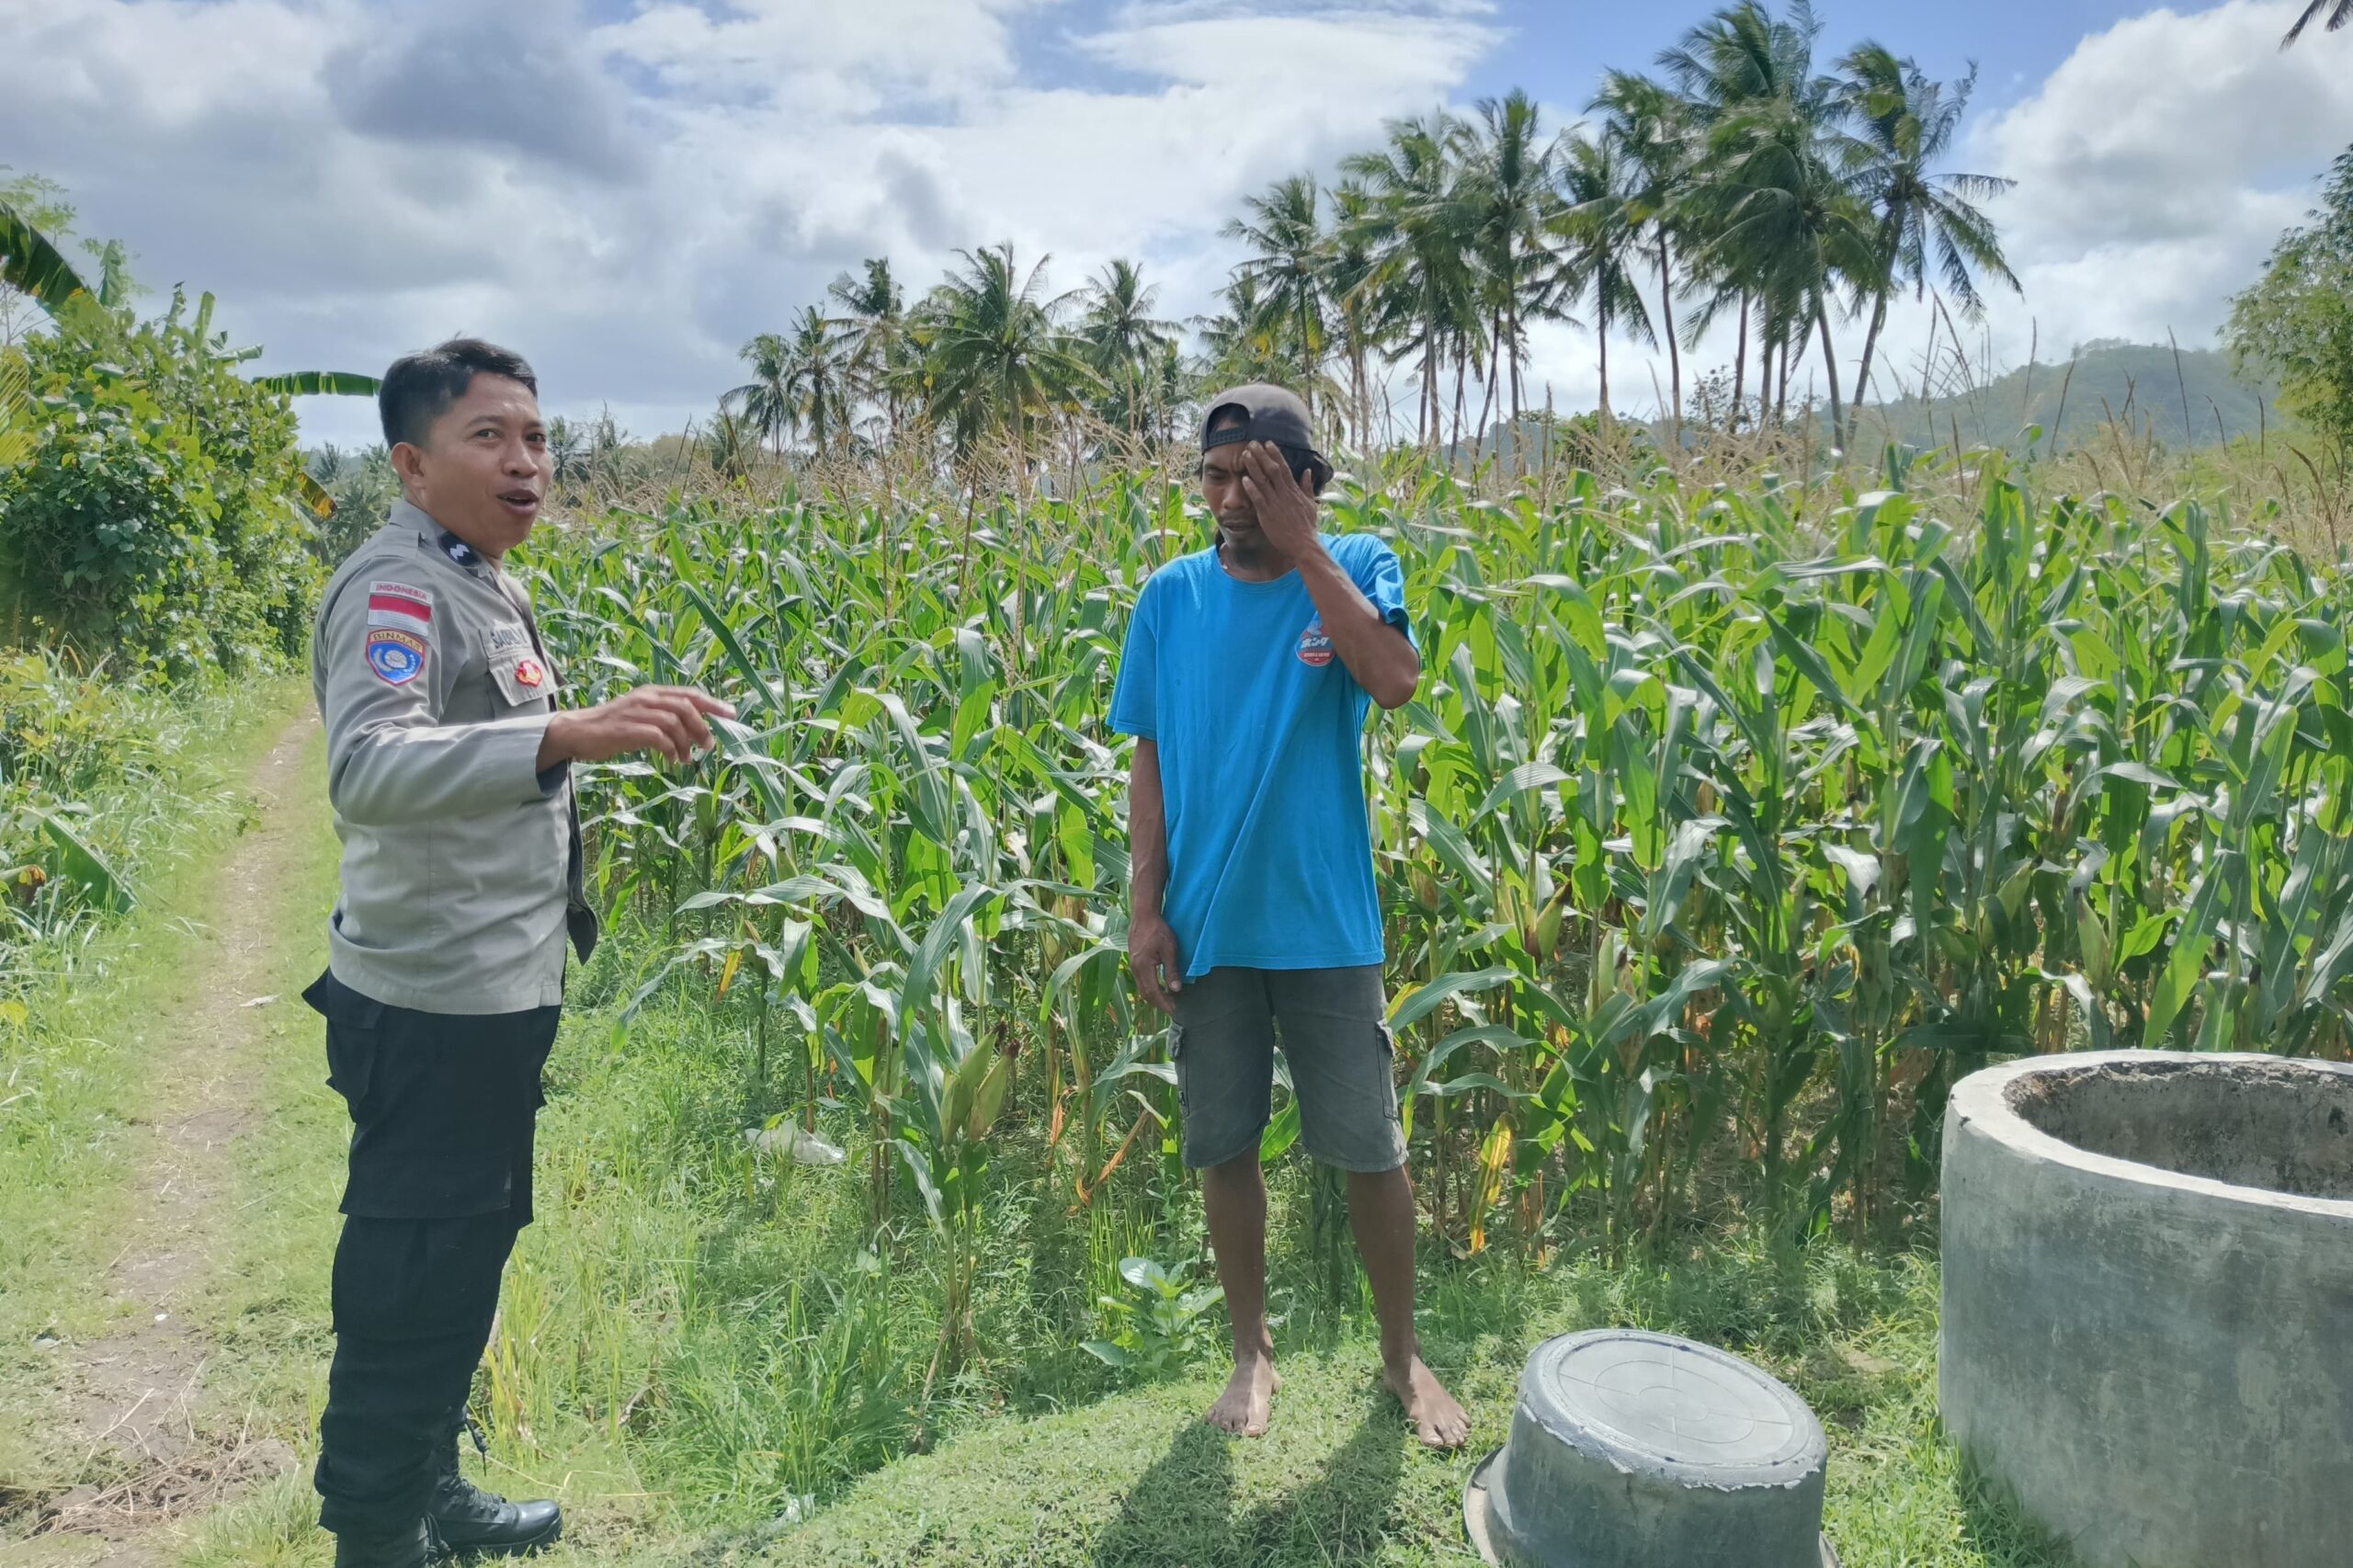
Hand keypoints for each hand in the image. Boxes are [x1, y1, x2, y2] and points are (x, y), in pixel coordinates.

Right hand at [540, 685, 736, 766]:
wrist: (577, 732)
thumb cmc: (612, 727)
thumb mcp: (641, 717)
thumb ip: (664, 719)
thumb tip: (693, 733)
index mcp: (652, 693)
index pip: (688, 694)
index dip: (712, 704)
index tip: (731, 715)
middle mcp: (646, 698)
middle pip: (685, 706)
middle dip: (702, 727)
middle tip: (708, 746)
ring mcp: (636, 712)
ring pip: (674, 721)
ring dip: (687, 742)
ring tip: (687, 758)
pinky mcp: (628, 729)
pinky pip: (658, 736)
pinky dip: (670, 749)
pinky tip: (672, 760)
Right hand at [1128, 913, 1183, 1015]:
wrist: (1144, 916)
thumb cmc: (1158, 930)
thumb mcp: (1170, 949)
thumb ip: (1172, 970)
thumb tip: (1176, 990)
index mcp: (1143, 967)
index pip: (1153, 992)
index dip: (1164, 1003)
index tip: (1175, 1010)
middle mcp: (1135, 969)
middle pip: (1145, 994)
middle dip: (1159, 1003)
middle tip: (1173, 1008)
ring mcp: (1133, 965)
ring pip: (1142, 988)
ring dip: (1154, 996)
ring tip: (1168, 1000)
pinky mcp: (1134, 962)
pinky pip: (1141, 981)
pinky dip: (1150, 988)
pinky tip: (1160, 987)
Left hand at [1238, 441, 1320, 562]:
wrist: (1303, 545)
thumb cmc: (1307, 527)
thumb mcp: (1311, 504)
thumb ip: (1307, 486)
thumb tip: (1307, 471)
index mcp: (1294, 490)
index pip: (1284, 467)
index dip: (1275, 454)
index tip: (1268, 443)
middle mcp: (1284, 494)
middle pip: (1271, 469)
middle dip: (1262, 455)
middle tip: (1252, 443)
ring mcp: (1275, 503)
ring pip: (1263, 481)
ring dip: (1253, 467)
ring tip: (1245, 455)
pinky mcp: (1267, 515)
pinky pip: (1258, 498)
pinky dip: (1251, 488)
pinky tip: (1244, 479)